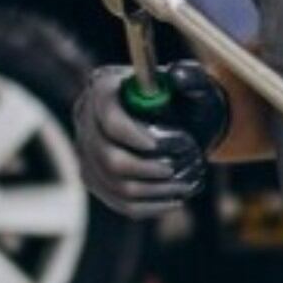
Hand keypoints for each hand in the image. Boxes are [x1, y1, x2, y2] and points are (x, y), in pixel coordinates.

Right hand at [73, 62, 226, 218]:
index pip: (108, 117)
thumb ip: (191, 77)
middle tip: (174, 169)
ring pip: (115, 184)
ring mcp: (88, 152)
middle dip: (145, 168)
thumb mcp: (194, 85)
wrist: (182, 121)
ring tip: (185, 186)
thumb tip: (178, 76)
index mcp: (104, 88)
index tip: (156, 145)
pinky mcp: (96, 179)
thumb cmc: (186, 99)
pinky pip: (119, 202)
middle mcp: (87, 119)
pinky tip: (175, 201)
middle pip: (107, 156)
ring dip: (154, 190)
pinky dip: (149, 206)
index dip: (130, 134)